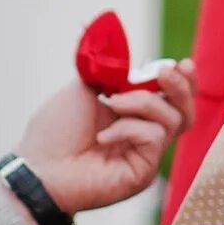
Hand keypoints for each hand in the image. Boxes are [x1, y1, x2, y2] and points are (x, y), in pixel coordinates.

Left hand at [16, 62, 195, 216]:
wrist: (38, 167)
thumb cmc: (55, 131)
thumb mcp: (84, 88)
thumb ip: (110, 71)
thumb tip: (126, 51)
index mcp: (132, 114)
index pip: (171, 99)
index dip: (183, 81)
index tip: (180, 64)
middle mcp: (143, 135)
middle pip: (185, 112)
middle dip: (181, 88)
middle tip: (165, 73)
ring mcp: (145, 155)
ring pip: (173, 120)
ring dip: (144, 103)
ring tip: (113, 103)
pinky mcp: (143, 173)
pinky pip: (154, 137)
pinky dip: (129, 128)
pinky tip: (103, 136)